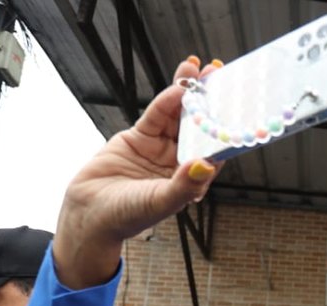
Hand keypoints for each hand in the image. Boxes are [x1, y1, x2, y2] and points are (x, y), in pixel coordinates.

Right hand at [54, 56, 224, 289]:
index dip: (225, 127)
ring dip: (187, 93)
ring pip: (177, 116)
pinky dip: (165, 102)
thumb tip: (206, 165)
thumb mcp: (160, 201)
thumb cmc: (128, 216)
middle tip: (219, 75)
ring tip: (196, 69)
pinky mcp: (139, 138)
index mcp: (193, 179)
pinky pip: (156, 117)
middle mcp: (179, 162)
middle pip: (198, 127)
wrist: (89, 214)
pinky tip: (176, 88)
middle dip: (208, 102)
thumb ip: (184, 185)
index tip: (236, 106)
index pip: (214, 148)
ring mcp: (160, 148)